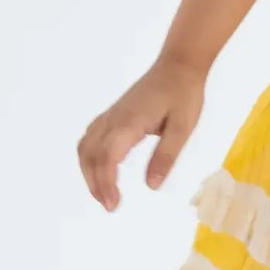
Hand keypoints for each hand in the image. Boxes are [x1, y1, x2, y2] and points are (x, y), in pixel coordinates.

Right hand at [77, 56, 206, 210]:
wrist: (179, 64)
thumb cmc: (184, 93)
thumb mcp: (183, 127)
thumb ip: (166, 156)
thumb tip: (151, 186)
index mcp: (129, 123)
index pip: (107, 158)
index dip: (106, 184)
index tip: (114, 204)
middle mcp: (113, 119)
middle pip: (90, 155)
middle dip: (95, 184)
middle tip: (111, 205)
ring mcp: (111, 115)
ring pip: (85, 146)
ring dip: (89, 172)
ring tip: (104, 193)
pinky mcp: (114, 113)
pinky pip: (91, 137)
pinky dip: (89, 157)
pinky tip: (100, 168)